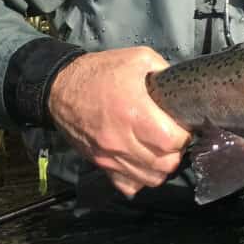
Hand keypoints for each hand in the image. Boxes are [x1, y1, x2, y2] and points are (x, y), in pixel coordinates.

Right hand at [48, 47, 190, 197]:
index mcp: (134, 112)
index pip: (171, 141)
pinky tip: (143, 163)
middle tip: (174, 140)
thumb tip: (180, 86)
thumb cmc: (100, 72)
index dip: (184, 136)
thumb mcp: (138, 59)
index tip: (183, 127)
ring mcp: (109, 155)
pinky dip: (140, 178)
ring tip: (161, 151)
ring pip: (149, 179)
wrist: (60, 87)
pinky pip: (126, 185)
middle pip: (164, 165)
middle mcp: (121, 139)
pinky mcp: (99, 163)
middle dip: (176, 153)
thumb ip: (164, 71)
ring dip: (161, 168)